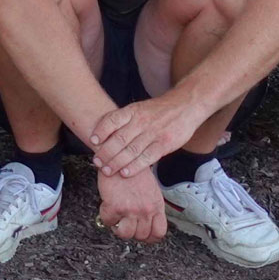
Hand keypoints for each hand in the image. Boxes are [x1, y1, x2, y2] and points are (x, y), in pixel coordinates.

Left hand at [89, 92, 207, 178]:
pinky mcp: (164, 144)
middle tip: (97, 161)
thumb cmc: (159, 110)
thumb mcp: (140, 108)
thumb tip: (105, 133)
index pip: (113, 120)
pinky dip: (134, 166)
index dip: (101, 130)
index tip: (93, 141)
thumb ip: (125, 120)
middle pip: (119, 139)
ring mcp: (153, 133)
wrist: (185, 106)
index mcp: (133, 111)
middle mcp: (141, 121)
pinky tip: (125, 173)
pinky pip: (147, 157)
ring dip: (116, 162)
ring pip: (131, 150)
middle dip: (106, 152)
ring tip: (106, 170)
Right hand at [95, 165, 169, 241]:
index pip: (159, 232)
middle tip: (125, 223)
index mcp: (157, 205)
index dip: (150, 237)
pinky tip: (106, 206)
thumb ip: (150, 206)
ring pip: (125, 234)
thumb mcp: (150, 189)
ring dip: (118, 228)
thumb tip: (144, 221)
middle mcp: (146, 209)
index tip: (143, 236)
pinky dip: (106, 216)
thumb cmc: (133, 169)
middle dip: (132, 232)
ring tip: (115, 219)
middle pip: (142, 236)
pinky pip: (108, 221)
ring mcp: (131, 209)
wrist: (120, 154)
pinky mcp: (115, 206)